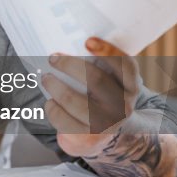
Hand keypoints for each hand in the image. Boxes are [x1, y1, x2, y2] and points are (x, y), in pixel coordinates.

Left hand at [42, 37, 140, 157]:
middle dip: (69, 65)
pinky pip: (63, 119)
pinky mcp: (88, 136)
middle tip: (52, 57)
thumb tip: (67, 46)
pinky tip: (50, 102)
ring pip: (74, 100)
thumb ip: (99, 65)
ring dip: (54, 86)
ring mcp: (106, 123)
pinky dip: (52, 108)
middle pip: (95, 79)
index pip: (125, 66)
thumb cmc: (102, 96)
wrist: (106, 132)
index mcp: (131, 86)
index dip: (108, 51)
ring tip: (46, 78)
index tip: (88, 41)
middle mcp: (123, 105)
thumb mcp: (112, 81)